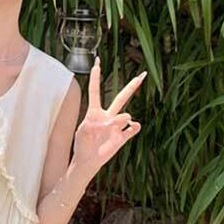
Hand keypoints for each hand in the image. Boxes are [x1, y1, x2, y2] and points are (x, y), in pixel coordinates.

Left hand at [72, 58, 145, 172]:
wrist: (87, 161)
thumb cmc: (81, 145)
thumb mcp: (82, 132)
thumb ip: (94, 124)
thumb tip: (110, 122)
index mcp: (94, 112)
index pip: (95, 91)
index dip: (96, 77)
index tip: (97, 62)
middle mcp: (107, 117)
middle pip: (121, 98)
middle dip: (132, 86)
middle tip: (142, 75)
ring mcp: (116, 126)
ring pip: (126, 115)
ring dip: (120, 120)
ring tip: (109, 129)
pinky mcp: (122, 137)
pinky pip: (133, 129)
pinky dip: (134, 127)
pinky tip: (133, 127)